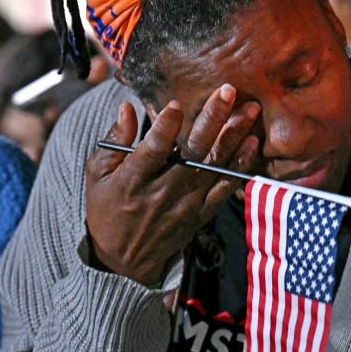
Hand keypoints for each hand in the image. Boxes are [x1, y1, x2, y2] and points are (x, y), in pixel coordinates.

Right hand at [84, 84, 259, 284]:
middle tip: (229, 91)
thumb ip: (116, 140)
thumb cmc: (106, 208)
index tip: (177, 104)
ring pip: (215, 165)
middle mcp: (162, 192)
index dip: (166, 127)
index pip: (152, 150)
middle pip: (193, 152)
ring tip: (250, 110)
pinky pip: (225, 187)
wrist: (124, 259)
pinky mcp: (201, 214)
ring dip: (235, 136)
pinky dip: (240, 165)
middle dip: (212, 119)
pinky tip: (252, 143)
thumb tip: (127, 107)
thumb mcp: (98, 174)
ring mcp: (186, 204)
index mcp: (132, 180)